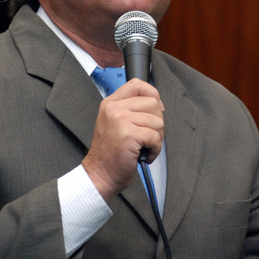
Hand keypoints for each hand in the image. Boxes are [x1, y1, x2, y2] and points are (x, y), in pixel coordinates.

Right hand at [82, 78, 164, 201]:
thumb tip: (158, 103)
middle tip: (148, 137)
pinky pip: (155, 137)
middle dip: (157, 122)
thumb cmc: (111, 153)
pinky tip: (145, 155)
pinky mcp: (129, 135)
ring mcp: (121, 120)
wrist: (100, 174)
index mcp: (111, 103)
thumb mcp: (115, 123)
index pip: (137, 84)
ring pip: (157, 121)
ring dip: (157, 138)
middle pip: (153, 103)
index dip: (152, 95)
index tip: (154, 110)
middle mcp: (114, 108)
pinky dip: (155, 150)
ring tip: (145, 147)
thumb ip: (131, 109)